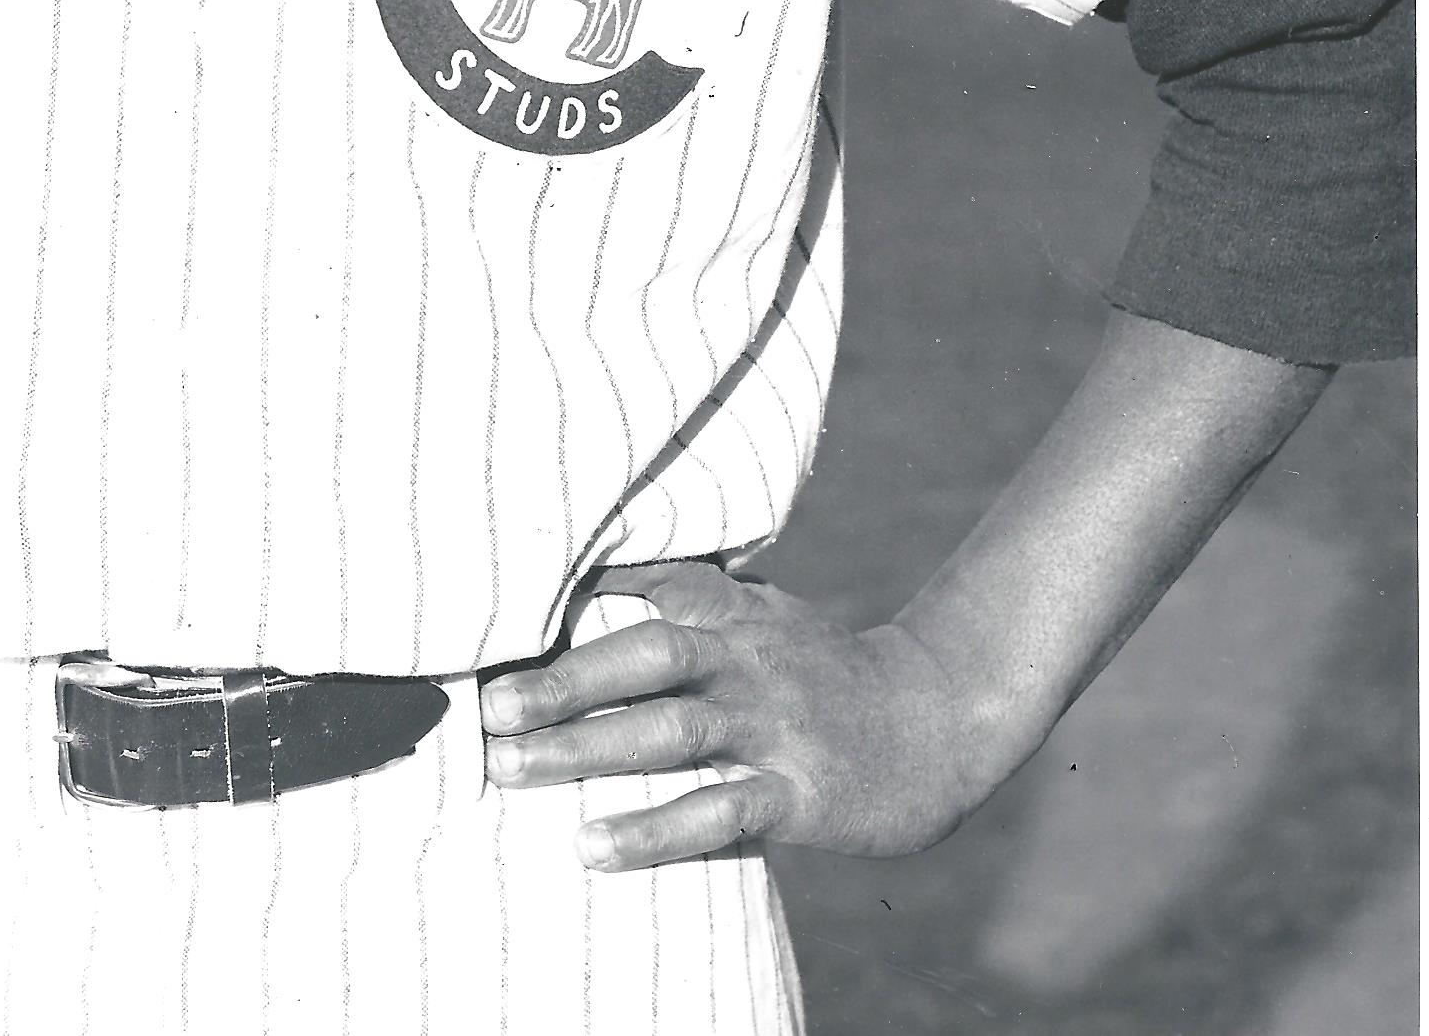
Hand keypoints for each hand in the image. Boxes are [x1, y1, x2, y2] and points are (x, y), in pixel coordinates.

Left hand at [479, 560, 993, 870]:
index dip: (577, 587)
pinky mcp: (801, 795)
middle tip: (489, 706)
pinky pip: (718, 813)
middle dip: (563, 680)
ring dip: (585, 751)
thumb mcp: (761, 614)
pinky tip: (592, 846)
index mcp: (735, 611)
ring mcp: (775, 728)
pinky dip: (651, 831)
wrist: (938, 719)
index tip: (505, 602)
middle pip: (647, 656)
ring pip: (671, 733)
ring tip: (510, 769)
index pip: (650, 582)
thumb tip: (588, 582)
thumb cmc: (823, 668)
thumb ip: (689, 601)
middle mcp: (749, 660)